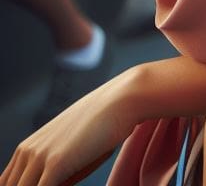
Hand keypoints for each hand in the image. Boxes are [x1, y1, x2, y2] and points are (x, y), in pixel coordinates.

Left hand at [0, 72, 136, 185]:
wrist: (123, 99)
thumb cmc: (105, 125)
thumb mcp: (73, 152)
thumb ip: (56, 173)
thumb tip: (48, 184)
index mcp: (28, 148)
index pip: (7, 183)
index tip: (39, 184)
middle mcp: (27, 152)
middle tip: (61, 183)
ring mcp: (39, 157)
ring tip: (66, 183)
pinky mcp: (55, 164)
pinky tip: (68, 185)